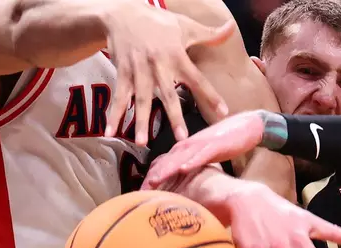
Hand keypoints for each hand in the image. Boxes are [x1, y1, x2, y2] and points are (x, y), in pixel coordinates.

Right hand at [104, 2, 232, 145]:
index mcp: (177, 56)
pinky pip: (118, 97)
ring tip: (143, 142)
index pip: (197, 79)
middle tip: (182, 138)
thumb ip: (208, 33)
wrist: (122, 13)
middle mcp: (158, 65)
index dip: (210, 95)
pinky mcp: (122, 73)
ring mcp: (138, 71)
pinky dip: (113, 114)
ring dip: (140, 121)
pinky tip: (109, 132)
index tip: (223, 112)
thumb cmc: (157, 22)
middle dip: (174, 116)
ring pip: (141, 99)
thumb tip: (231, 28)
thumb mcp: (184, 25)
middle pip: (168, 95)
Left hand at [143, 111, 263, 187]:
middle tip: (141, 190)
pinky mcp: (215, 144)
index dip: (153, 176)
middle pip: (167, 161)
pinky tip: (183, 168)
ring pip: (180, 157)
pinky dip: (192, 161)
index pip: (164, 163)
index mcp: (185, 147)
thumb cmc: (226, 141)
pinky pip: (201, 154)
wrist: (247, 125)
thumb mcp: (204, 154)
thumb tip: (183, 177)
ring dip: (167, 169)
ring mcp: (201, 144)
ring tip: (155, 181)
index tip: (142, 191)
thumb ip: (192, 163)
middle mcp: (189, 144)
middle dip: (154, 176)